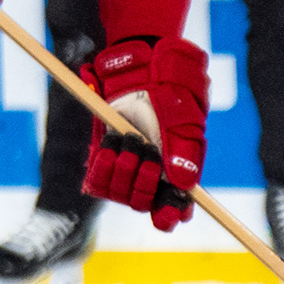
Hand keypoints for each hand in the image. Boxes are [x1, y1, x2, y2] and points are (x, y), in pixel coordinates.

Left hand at [80, 36, 210, 229]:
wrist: (139, 68)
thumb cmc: (169, 91)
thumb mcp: (183, 117)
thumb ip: (185, 150)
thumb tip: (186, 186)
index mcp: (179, 173)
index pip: (174, 211)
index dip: (168, 216)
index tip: (164, 212)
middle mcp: (152, 176)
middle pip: (143, 204)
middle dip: (144, 181)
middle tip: (148, 151)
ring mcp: (127, 169)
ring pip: (120, 194)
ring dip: (124, 168)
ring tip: (130, 138)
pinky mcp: (104, 160)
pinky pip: (98, 182)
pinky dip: (104, 165)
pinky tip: (112, 143)